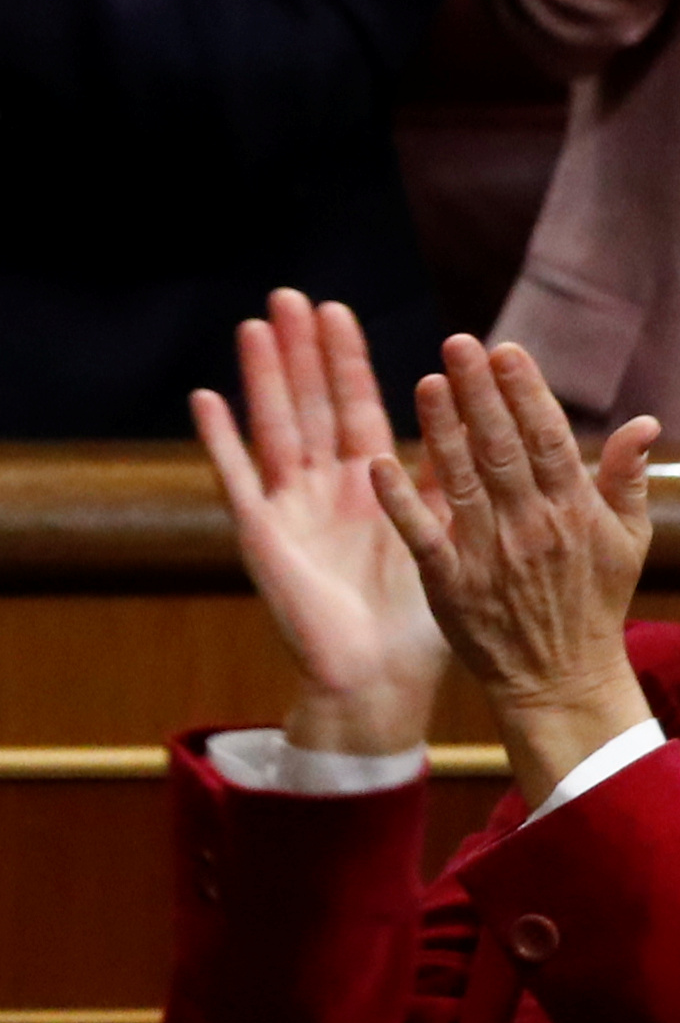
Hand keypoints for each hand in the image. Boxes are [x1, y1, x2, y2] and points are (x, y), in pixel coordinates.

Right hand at [188, 292, 450, 756]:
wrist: (376, 674)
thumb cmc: (415, 618)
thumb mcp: (441, 535)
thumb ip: (441, 476)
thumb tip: (461, 412)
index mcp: (369, 485)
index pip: (354, 405)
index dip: (345, 360)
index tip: (335, 311)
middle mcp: (324, 486)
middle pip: (309, 404)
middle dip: (300, 351)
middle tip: (289, 297)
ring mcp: (287, 505)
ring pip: (273, 425)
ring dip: (263, 378)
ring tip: (253, 326)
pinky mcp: (259, 532)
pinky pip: (236, 475)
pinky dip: (220, 438)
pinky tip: (205, 398)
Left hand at [372, 336, 661, 808]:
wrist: (561, 680)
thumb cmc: (592, 603)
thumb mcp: (626, 543)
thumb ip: (625, 480)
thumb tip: (645, 422)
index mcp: (574, 512)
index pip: (549, 440)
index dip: (527, 394)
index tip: (506, 349)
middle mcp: (532, 526)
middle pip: (503, 450)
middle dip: (481, 394)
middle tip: (457, 342)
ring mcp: (489, 555)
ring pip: (461, 481)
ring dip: (442, 431)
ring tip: (426, 381)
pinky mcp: (449, 583)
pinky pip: (421, 535)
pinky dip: (401, 500)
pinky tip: (377, 462)